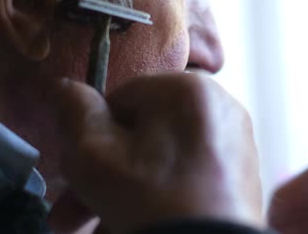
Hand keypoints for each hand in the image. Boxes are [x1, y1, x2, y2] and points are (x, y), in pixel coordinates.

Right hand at [53, 74, 262, 233]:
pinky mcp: (244, 173)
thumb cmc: (148, 201)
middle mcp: (220, 106)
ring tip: (103, 228)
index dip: (91, 138)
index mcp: (188, 87)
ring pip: (164, 158)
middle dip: (105, 174)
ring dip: (127, 191)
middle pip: (144, 133)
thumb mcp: (93, 155)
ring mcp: (237, 140)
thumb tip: (63, 87)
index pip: (121, 99)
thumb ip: (74, 112)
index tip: (74, 178)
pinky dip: (163, 196)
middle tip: (74, 214)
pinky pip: (190, 175)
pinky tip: (141, 224)